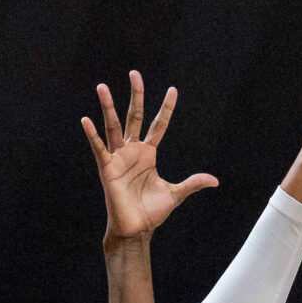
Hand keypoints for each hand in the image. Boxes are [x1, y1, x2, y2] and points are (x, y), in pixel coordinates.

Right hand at [86, 72, 216, 248]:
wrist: (136, 229)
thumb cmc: (151, 212)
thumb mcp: (175, 194)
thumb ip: (192, 183)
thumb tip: (215, 181)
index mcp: (149, 153)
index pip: (159, 125)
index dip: (166, 108)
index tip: (173, 90)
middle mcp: (133, 151)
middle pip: (135, 116)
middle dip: (136, 95)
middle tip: (135, 73)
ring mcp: (119, 158)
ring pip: (113, 126)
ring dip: (108, 107)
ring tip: (102, 87)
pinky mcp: (107, 169)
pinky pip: (99, 149)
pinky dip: (92, 135)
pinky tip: (86, 120)